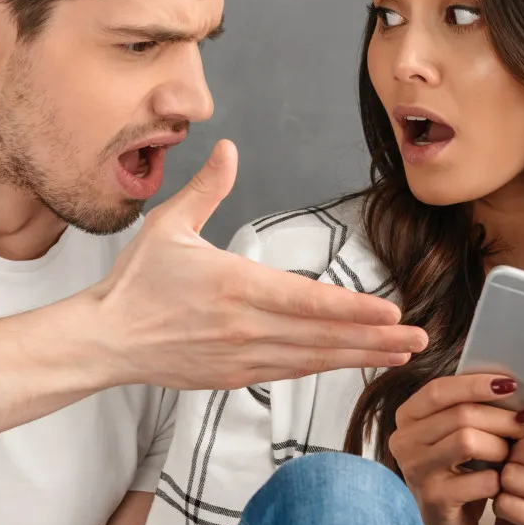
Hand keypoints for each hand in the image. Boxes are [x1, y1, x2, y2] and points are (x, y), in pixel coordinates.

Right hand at [83, 141, 426, 390]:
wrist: (106, 339)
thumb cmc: (136, 283)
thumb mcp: (168, 227)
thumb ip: (206, 189)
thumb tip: (228, 148)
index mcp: (234, 285)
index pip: (306, 301)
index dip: (352, 310)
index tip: (391, 312)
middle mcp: (244, 326)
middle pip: (321, 336)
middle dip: (374, 338)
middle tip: (417, 338)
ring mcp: (241, 355)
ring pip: (312, 358)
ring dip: (359, 356)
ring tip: (400, 354)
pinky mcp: (234, 375)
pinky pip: (289, 372)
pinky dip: (324, 367)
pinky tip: (351, 362)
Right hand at [387, 372, 523, 524]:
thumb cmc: (457, 478)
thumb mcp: (457, 438)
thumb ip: (471, 410)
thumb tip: (511, 384)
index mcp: (407, 419)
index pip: (439, 390)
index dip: (476, 384)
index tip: (512, 384)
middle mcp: (403, 442)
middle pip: (461, 415)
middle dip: (502, 419)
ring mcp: (416, 471)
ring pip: (469, 441)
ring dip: (501, 447)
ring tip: (513, 456)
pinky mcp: (434, 499)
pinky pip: (480, 479)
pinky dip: (499, 480)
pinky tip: (502, 485)